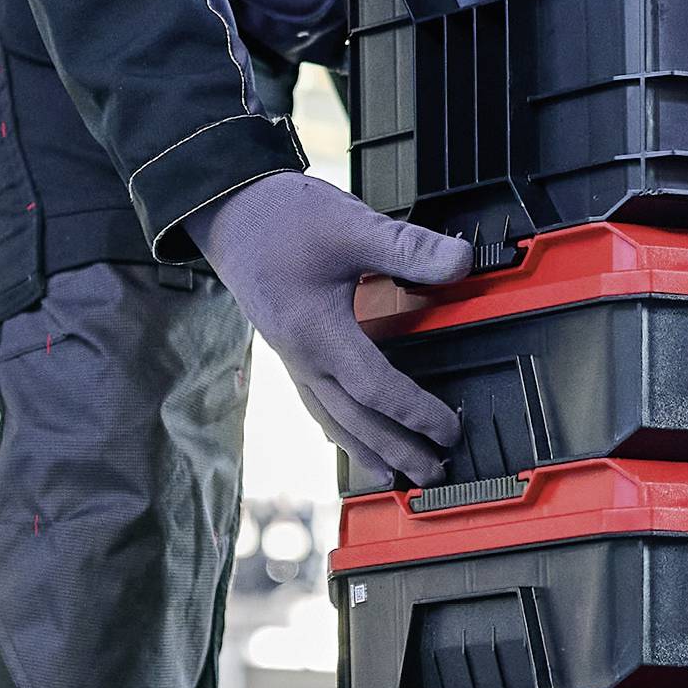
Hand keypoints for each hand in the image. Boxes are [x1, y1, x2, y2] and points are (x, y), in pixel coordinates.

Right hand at [185, 170, 471, 487]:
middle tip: (433, 472)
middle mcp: (303, 356)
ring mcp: (293, 358)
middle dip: (396, 450)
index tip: (448, 428)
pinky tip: (351, 439)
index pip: (377, 388)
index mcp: (318, 332)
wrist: (226, 209)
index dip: (416, 413)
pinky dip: (340, 429)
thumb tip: (460, 262)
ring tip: (394, 477)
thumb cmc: (280, 218)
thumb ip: (408, 248)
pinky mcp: (289, 351)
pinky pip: (316, 403)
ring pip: (332, 419)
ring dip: (367, 450)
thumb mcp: (350, 226)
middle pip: (355, 420)